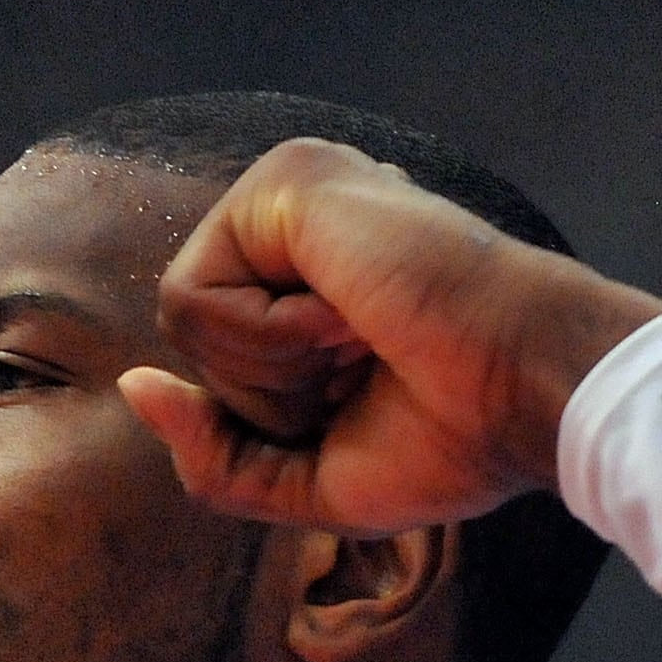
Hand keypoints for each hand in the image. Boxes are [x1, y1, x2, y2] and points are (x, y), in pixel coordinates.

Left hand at [115, 136, 661, 535]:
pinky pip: (195, 298)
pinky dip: (268, 340)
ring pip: (185, 318)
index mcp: (308, 279)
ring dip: (273, 370)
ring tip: (364, 337)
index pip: (214, 367)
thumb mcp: (306, 479)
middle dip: (267, 395)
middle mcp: (294, 223)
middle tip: (368, 368)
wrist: (528, 394)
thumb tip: (132, 387)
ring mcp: (288, 193)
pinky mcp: (283, 181)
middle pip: (191, 345)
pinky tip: (351, 316)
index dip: (276, 418)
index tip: (371, 396)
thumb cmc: (448, 438)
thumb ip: (212, 453)